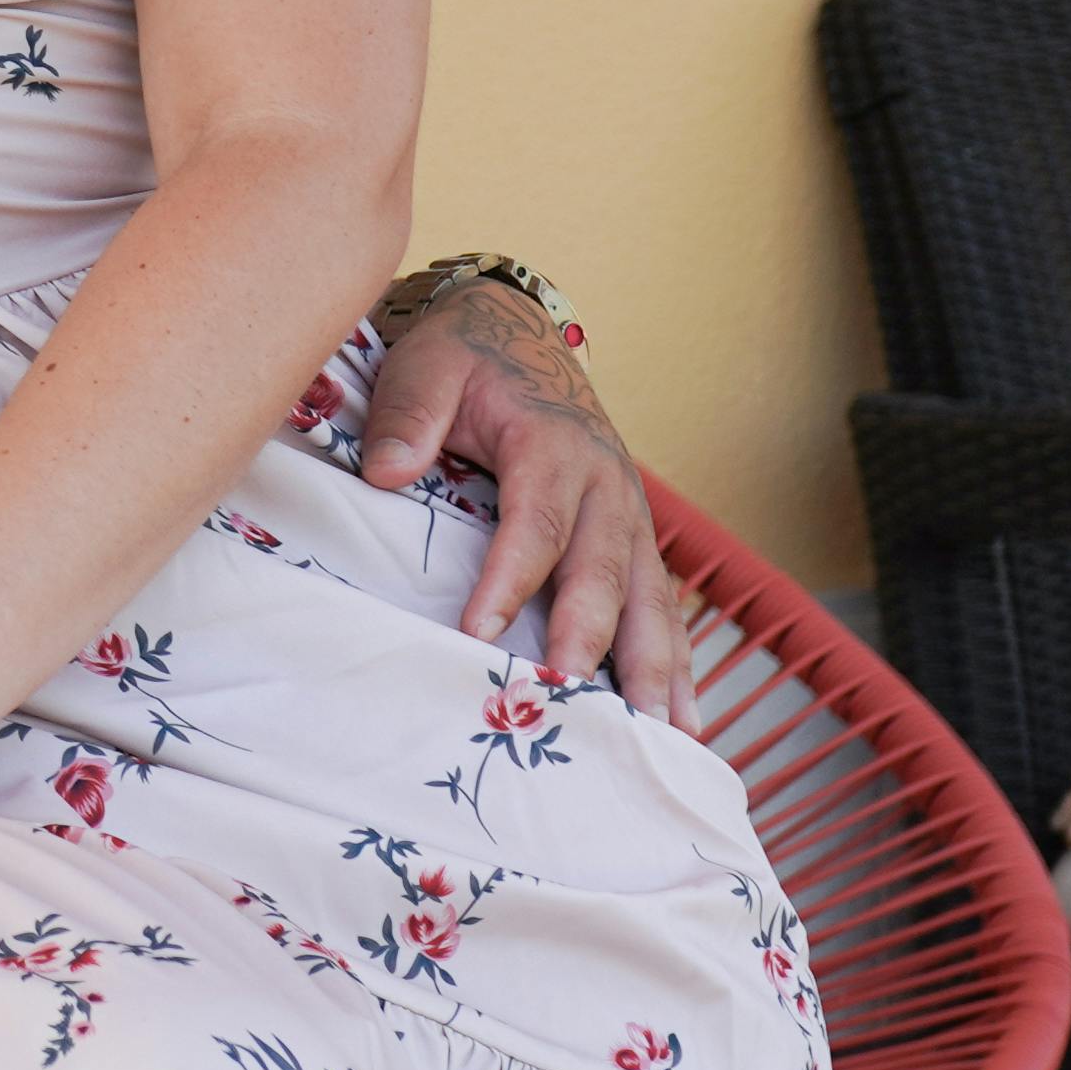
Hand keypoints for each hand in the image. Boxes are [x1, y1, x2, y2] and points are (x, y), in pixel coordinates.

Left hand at [357, 277, 688, 722]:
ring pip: (651, 598)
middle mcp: (606, 485)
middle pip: (605, 572)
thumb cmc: (465, 357)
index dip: (508, 582)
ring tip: (661, 738)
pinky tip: (683, 722)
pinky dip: (677, 664)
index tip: (476, 636)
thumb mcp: (426, 366)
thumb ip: (409, 415)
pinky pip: (662, 606)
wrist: (516, 331)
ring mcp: (629, 515)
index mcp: (554, 447)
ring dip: (657, 669)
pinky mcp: (633, 538)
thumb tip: (387, 471)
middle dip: (594, 643)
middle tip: (577, 706)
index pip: (534, 524)